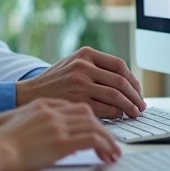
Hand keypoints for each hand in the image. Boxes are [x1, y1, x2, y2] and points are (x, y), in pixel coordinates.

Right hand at [0, 98, 119, 170]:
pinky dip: (104, 146)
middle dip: (105, 128)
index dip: (92, 118)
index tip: (100, 130)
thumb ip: (42, 119)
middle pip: (89, 113)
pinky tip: (108, 155)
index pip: (77, 106)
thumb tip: (57, 132)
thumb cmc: (3, 138)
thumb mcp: (24, 120)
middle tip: (112, 142)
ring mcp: (57, 125)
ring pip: (95, 125)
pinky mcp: (60, 141)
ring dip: (109, 140)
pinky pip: (91, 139)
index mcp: (45, 104)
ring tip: (114, 153)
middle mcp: (54, 111)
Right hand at [16, 47, 145, 118]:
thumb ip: (95, 67)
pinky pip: (106, 109)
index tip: (137, 90)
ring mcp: (80, 84)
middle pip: (121, 81)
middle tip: (141, 105)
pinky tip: (118, 117)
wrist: (28, 94)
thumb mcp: (73, 64)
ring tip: (134, 113)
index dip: (133, 80)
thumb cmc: (54, 82)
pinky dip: (116, 114)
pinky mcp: (77, 101)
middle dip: (135, 96)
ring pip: (116, 96)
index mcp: (85, 54)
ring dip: (130, 106)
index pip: (120, 65)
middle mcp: (83, 66)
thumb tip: (126, 82)